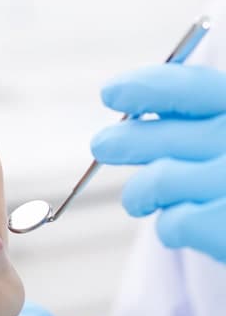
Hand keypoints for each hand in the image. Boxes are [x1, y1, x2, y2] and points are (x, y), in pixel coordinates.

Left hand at [91, 64, 225, 262]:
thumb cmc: (224, 178)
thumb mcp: (216, 137)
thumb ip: (189, 122)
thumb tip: (124, 107)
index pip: (192, 89)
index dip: (145, 87)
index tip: (110, 92)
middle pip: (164, 137)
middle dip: (124, 142)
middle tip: (102, 144)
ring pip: (158, 181)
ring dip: (138, 194)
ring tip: (138, 201)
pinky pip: (173, 224)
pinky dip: (169, 228)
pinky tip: (179, 227)